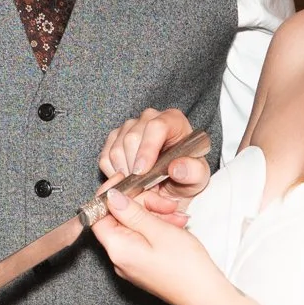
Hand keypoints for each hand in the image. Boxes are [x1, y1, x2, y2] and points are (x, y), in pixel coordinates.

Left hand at [91, 188, 226, 304]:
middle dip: (142, 205)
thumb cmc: (185, 267)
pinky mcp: (143, 266)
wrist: (205, 296)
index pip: (98, 215)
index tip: (125, 182)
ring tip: (178, 217)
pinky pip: (144, 239)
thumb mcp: (158, 230)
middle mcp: (119, 258)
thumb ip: (131, 212)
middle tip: (167, 204)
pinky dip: (158, 228)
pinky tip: (176, 226)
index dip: (110, 196)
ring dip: (155, 215)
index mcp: (118, 249)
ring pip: (135, 227)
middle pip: (119, 219)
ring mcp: (131, 263)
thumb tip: (111, 197)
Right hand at [98, 107, 208, 221]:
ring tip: (140, 184)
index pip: (156, 127)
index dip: (147, 149)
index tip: (142, 172)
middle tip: (144, 186)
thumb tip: (176, 168)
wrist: (173, 182)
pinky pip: (105, 157)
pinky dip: (113, 174)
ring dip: (125, 172)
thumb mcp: (198, 178)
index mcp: (173, 120)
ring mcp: (129, 126)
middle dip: (135, 167)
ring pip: (116, 148)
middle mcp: (150, 118)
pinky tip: (129, 179)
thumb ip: (193, 173)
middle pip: (131, 137)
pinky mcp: (114, 138)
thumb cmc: (187, 176)